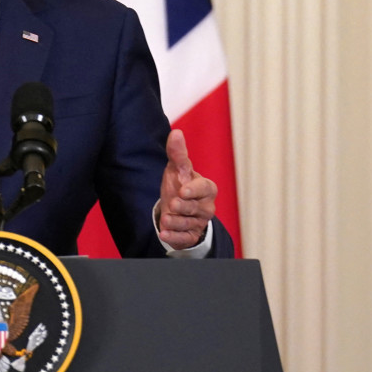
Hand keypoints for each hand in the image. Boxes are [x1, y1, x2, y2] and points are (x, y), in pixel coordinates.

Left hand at [155, 129, 216, 249]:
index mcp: (206, 188)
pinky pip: (184, 238)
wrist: (177, 208)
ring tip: (166, 219)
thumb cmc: (180, 184)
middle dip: (183, 206)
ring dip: (176, 221)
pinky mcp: (191, 235)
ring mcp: (200, 222)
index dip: (194, 190)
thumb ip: (177, 153)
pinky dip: (174, 237)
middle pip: (196, 208)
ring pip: (189, 224)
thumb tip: (176, 133)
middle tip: (173, 204)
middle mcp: (206, 206)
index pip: (205, 188)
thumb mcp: (177, 169)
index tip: (183, 190)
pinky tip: (164, 234)